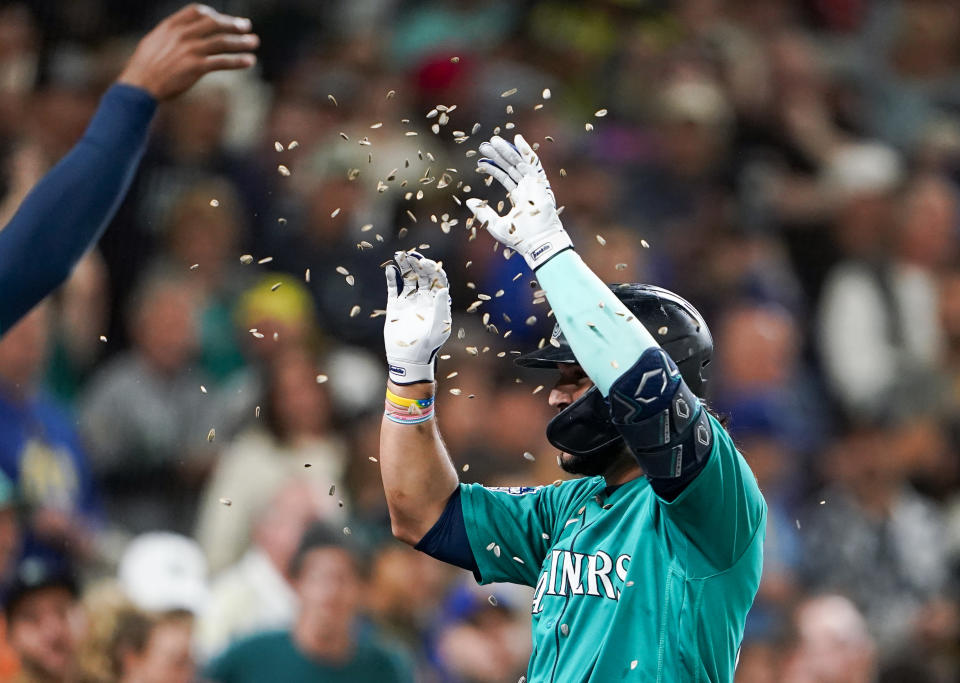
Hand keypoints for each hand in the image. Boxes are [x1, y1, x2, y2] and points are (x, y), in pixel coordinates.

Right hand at [117, 4, 257, 100]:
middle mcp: (182, 35)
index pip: (196, 11)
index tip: (220, 18)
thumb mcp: (153, 43)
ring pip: (222, 41)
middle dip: (232, 23)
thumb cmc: (144, 68)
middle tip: (246, 26)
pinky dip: (238, 61)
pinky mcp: (196, 67)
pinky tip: (250, 61)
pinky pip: (222, 61)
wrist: (140, 85)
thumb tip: (180, 35)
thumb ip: (169, 36)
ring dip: (241, 41)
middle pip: (213, 23)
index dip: (211, 14)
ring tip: (255, 42)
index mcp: (170, 26)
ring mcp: (190, 50)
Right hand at [384, 251, 451, 384]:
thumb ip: (441, 308)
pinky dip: (392, 278)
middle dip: (418, 264)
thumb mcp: (438, 327)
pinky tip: (391, 269)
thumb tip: (444, 289)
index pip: (437, 280)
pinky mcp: (395, 305)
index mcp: (437, 301)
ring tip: (400, 256)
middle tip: (411, 255)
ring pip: (408, 278)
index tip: (427, 263)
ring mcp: (409, 300)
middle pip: (422, 276)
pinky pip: (394, 288)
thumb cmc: (428, 345)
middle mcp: (424, 298)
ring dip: (405, 267)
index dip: (433, 270)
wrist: (409, 358)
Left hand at [467, 134, 571, 269]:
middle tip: (484, 146)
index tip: (481, 162)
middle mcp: (528, 189)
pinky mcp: (540, 183)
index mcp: (520, 198)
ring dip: (507, 151)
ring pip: (519, 163)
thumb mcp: (495, 224)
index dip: (494, 169)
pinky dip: (526, 151)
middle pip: (511, 167)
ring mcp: (535, 185)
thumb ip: (483, 212)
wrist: (537, 243)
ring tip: (493, 141)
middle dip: (498, 156)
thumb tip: (469, 202)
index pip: (506, 178)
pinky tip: (517, 139)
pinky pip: (533, 163)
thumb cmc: (519, 238)